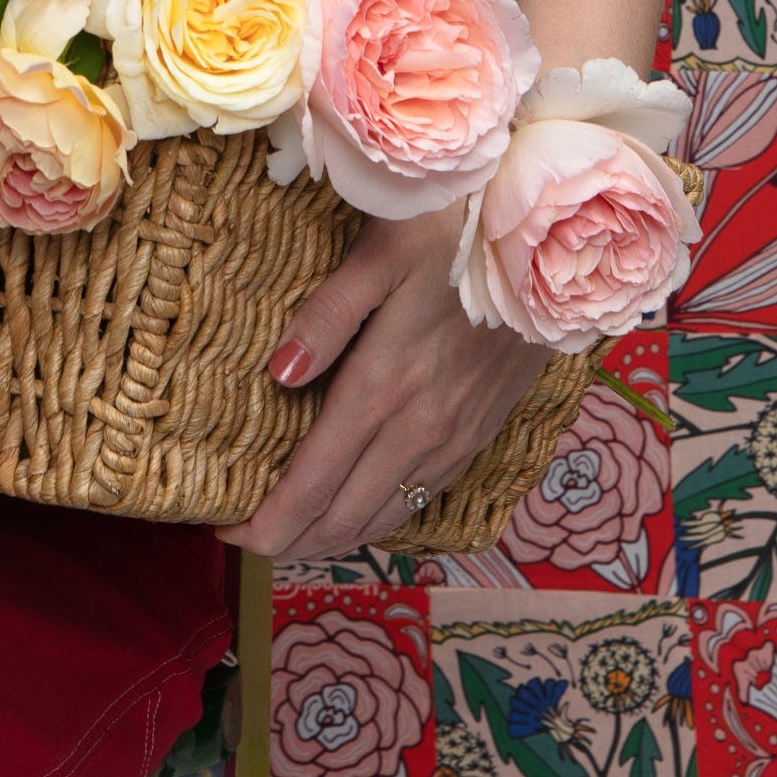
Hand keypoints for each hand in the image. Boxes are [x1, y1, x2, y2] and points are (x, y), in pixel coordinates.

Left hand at [219, 205, 549, 562]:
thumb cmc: (453, 236)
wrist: (551, 252)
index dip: (267, 521)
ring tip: (290, 536)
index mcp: (383, 388)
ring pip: (385, 516)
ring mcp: (454, 438)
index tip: (225, 531)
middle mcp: (419, 430)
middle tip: (245, 540)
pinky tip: (358, 511)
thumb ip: (326, 317)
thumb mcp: (380, 255)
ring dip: (332, 537)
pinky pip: (422, 498)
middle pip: (344, 516)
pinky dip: (380, 518)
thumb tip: (277, 375)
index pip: (313, 483)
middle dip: (289, 540)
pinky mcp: (480, 434)